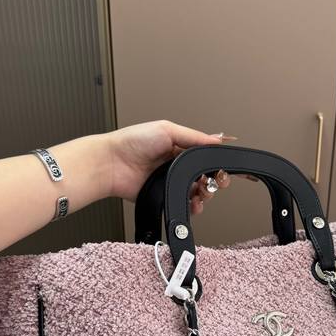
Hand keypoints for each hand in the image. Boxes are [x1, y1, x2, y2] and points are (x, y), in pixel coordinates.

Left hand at [104, 120, 231, 213]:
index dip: (216, 163)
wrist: (112, 163)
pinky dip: (192, 206)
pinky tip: (194, 203)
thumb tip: (217, 139)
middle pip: (205, 176)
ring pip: (197, 192)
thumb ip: (194, 136)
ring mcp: (171, 182)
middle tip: (215, 182)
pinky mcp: (164, 196)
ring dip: (205, 194)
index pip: (205, 156)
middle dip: (214, 180)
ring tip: (202, 192)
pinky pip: (184, 204)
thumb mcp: (167, 129)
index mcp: (179, 147)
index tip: (223, 169)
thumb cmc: (132, 142)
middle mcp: (176, 165)